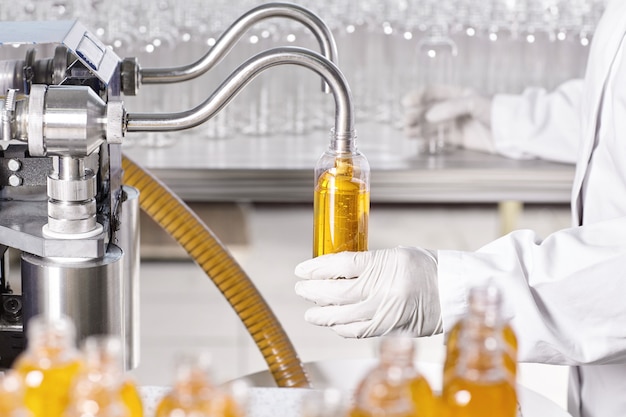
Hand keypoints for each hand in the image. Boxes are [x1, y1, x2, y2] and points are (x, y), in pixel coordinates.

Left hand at [294, 246, 441, 337]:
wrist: (453, 290)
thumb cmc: (426, 268)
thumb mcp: (396, 255)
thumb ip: (367, 263)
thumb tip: (335, 271)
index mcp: (384, 265)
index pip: (341, 265)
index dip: (317, 268)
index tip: (302, 269)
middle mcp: (383, 290)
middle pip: (338, 292)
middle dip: (314, 291)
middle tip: (301, 288)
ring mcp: (386, 312)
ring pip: (344, 316)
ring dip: (323, 314)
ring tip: (310, 311)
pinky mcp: (390, 328)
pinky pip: (359, 331)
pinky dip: (342, 328)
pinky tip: (333, 323)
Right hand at [403, 84, 494, 152]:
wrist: (513, 131)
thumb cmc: (496, 111)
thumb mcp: (474, 102)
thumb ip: (451, 107)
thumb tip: (429, 115)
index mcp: (458, 94)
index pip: (434, 92)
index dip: (419, 96)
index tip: (406, 103)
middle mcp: (454, 109)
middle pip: (429, 110)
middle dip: (416, 115)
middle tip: (405, 121)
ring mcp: (456, 124)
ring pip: (432, 125)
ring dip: (418, 128)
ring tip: (406, 132)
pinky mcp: (459, 139)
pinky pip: (439, 139)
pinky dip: (427, 140)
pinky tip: (417, 141)